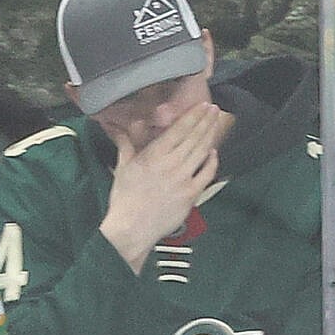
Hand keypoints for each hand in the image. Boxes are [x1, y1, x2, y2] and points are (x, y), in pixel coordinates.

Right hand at [98, 103, 230, 272]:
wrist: (132, 228)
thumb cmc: (125, 199)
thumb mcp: (123, 167)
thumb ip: (126, 144)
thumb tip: (118, 129)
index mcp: (154, 154)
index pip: (179, 129)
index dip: (194, 115)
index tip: (202, 105)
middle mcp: (171, 164)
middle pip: (194, 137)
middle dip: (206, 121)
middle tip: (214, 109)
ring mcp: (183, 180)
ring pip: (202, 152)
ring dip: (210, 136)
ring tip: (216, 123)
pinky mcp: (191, 195)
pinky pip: (206, 175)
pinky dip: (212, 162)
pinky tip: (214, 153)